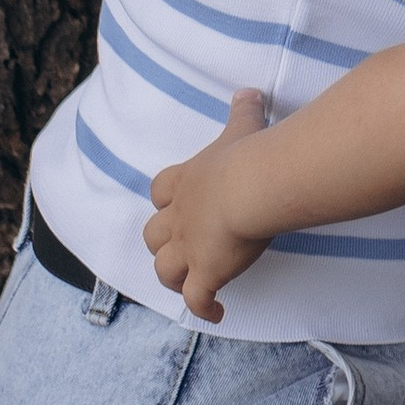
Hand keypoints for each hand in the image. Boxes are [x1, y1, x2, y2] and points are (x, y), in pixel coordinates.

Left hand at [145, 88, 274, 325]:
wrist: (250, 186)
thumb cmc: (247, 156)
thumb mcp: (242, 127)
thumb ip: (242, 110)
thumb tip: (248, 91)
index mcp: (186, 182)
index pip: (161, 191)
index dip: (166, 201)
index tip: (177, 206)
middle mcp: (180, 219)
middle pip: (154, 236)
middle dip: (163, 244)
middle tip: (182, 250)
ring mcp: (189, 249)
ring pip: (165, 271)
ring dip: (175, 279)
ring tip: (192, 286)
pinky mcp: (206, 273)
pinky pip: (196, 299)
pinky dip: (204, 309)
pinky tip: (217, 313)